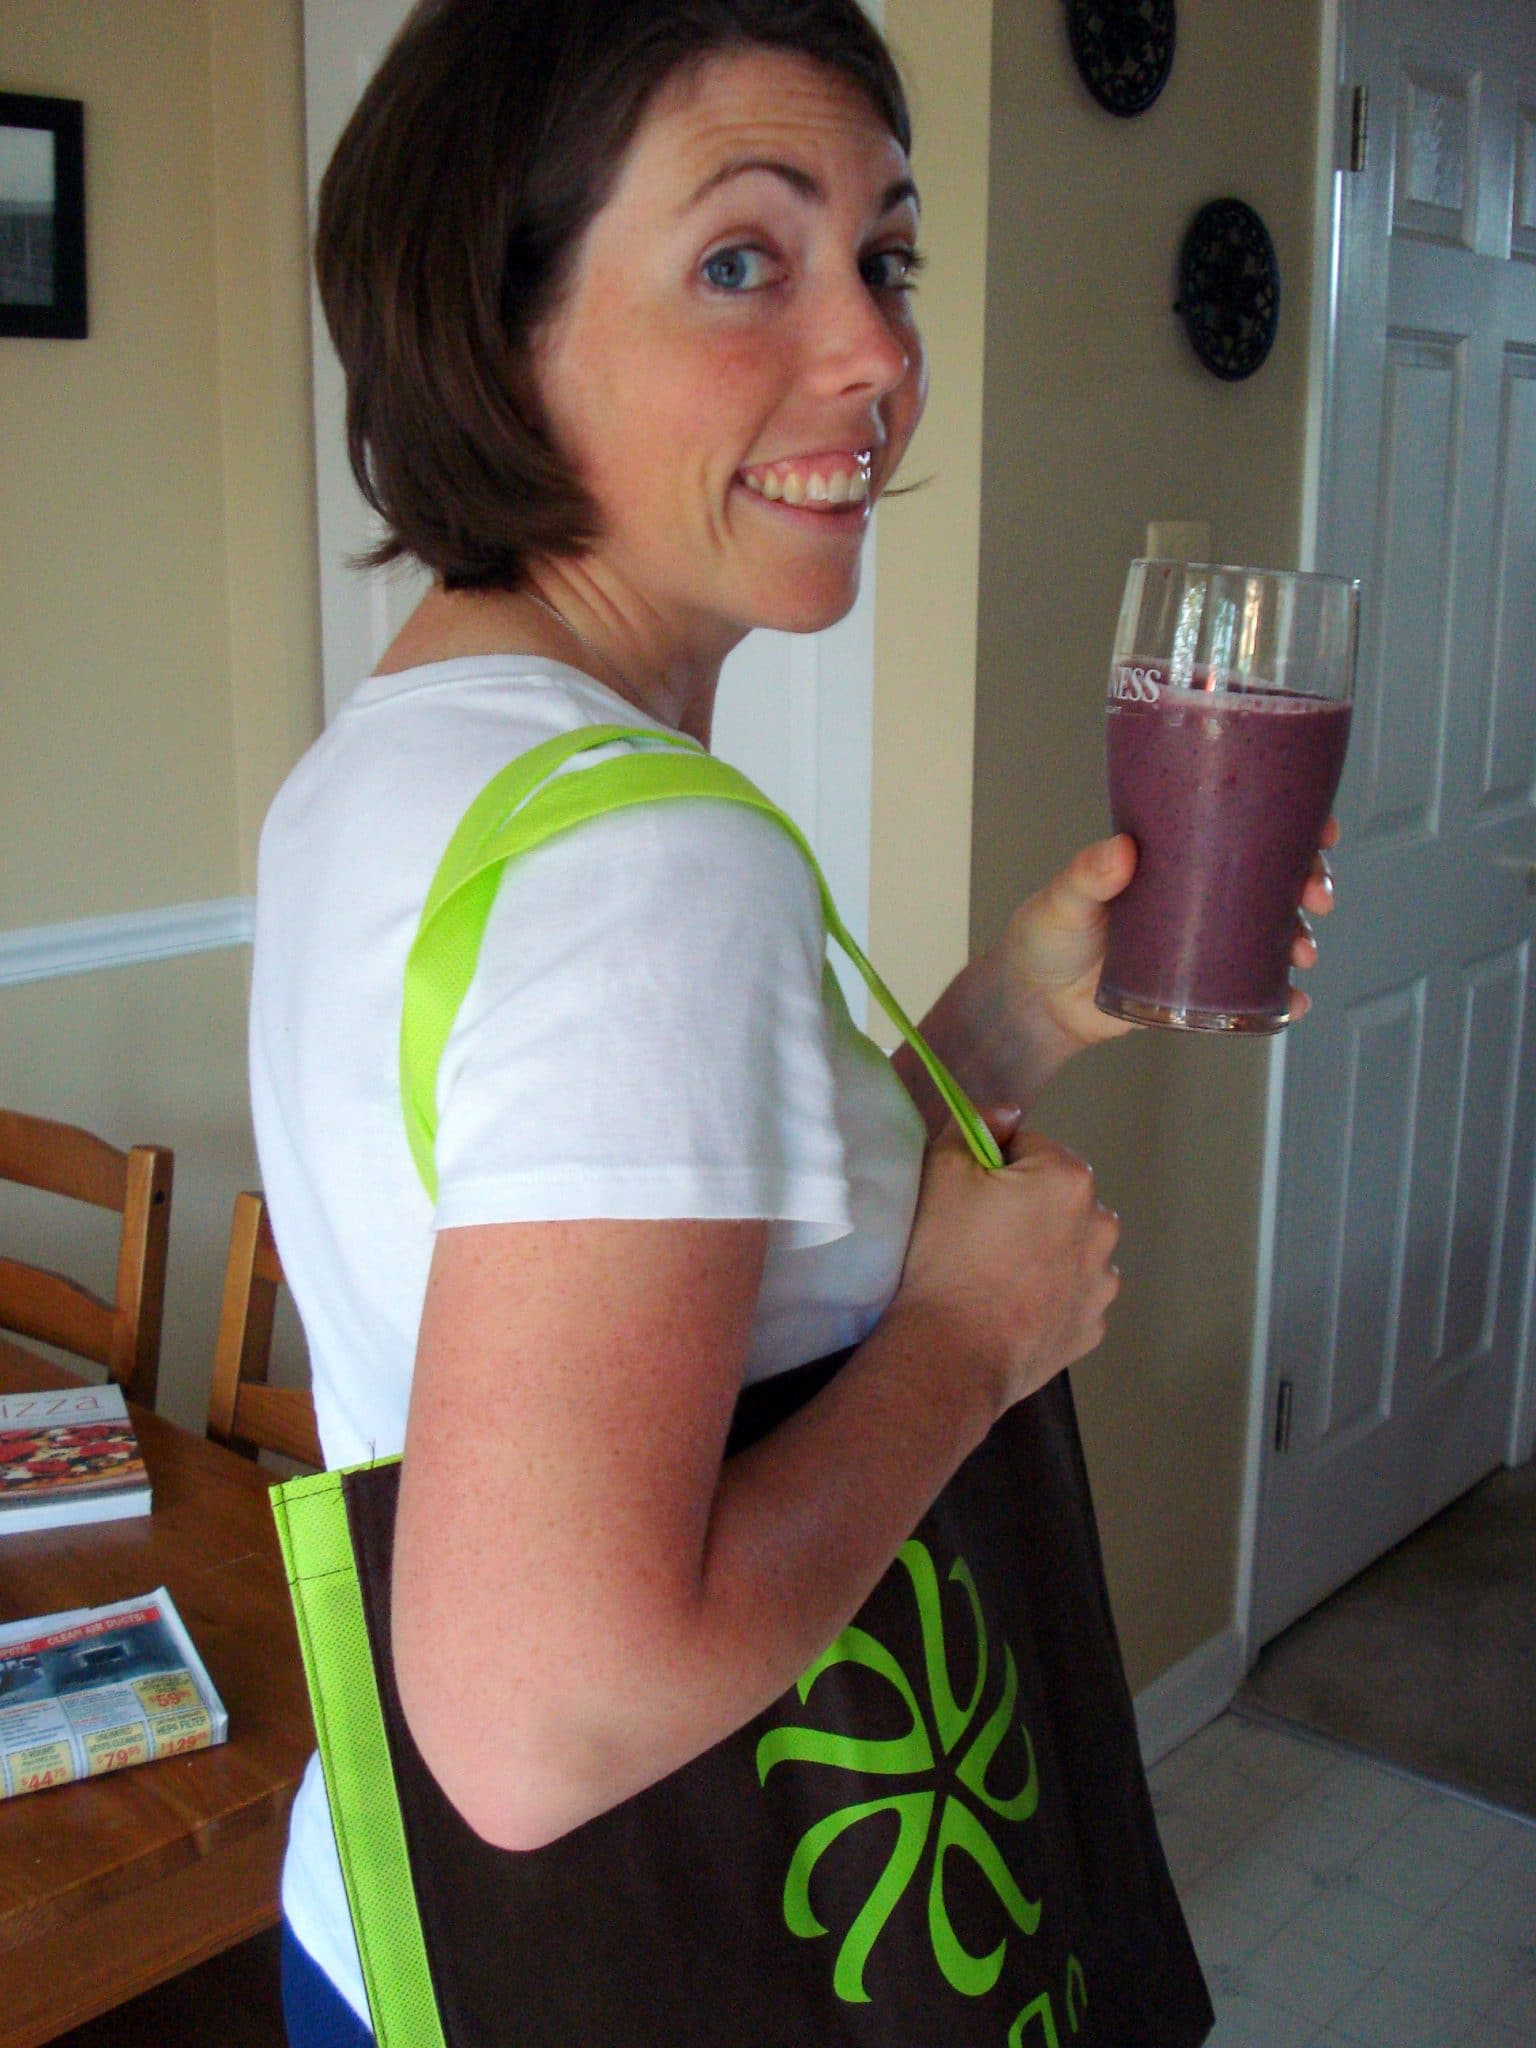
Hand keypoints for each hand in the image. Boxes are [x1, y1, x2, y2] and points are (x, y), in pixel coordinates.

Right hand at [893, 1109, 1120, 1412]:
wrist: (950, 1353)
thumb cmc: (944, 1256)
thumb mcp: (942, 1171)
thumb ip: (976, 1125)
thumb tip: (1008, 1112)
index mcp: (1069, 1179)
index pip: (1027, 1145)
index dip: (991, 1165)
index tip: (968, 1195)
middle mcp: (1100, 1225)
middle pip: (1056, 1195)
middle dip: (1026, 1205)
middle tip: (977, 1234)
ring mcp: (1101, 1282)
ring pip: (1070, 1245)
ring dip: (1045, 1248)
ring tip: (996, 1273)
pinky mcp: (1091, 1326)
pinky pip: (1072, 1294)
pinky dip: (1050, 1294)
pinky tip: (1012, 1305)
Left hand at [997, 816, 1343, 1046]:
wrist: (1035, 1003)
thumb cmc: (1046, 936)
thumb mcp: (1064, 898)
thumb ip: (1087, 875)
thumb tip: (1121, 852)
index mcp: (1174, 856)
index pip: (1242, 827)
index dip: (1292, 823)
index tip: (1320, 828)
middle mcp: (1199, 893)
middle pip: (1274, 878)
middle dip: (1310, 882)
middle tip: (1316, 896)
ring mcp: (1205, 940)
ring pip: (1272, 931)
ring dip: (1301, 937)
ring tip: (1302, 953)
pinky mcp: (1202, 986)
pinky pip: (1252, 989)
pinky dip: (1281, 997)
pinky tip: (1293, 1002)